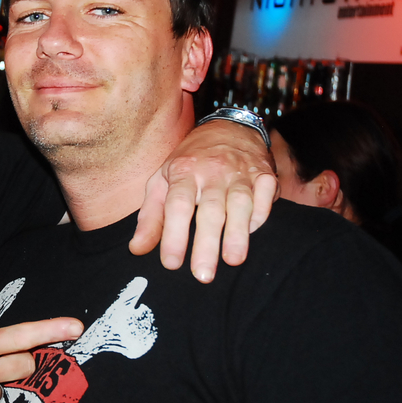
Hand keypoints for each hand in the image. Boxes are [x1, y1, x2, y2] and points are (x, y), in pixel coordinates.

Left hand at [130, 118, 276, 281]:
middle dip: (206, 243)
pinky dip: (260, 216)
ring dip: (238, 233)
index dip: (174, 235)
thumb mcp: (162, 180)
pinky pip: (265, 198)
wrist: (230, 127)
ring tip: (233, 260)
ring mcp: (240, 173)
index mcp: (183, 172)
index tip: (171, 263)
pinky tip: (253, 233)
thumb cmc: (190, 161)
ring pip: (240, 204)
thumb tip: (136, 249)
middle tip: (202, 275)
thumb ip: (150, 216)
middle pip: (210, 210)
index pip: (177, 206)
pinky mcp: (264, 176)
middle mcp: (212, 172)